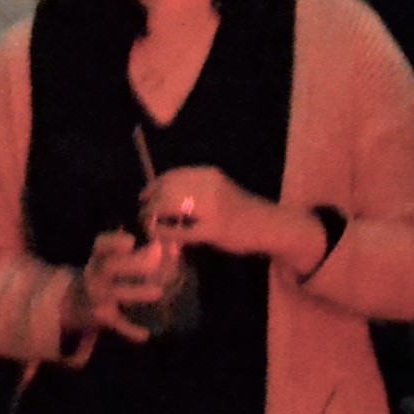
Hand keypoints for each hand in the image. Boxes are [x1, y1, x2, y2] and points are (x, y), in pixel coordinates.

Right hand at [70, 230, 164, 344]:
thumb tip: (174, 245)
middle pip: (111, 267)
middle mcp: (96, 275)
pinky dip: (130, 331)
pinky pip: (116, 324)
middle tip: (158, 261)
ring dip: (137, 292)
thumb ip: (144, 252)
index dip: (115, 242)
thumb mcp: (114, 260)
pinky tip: (145, 335)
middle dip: (135, 264)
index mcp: (100, 258)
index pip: (102, 245)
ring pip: (115, 293)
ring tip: (158, 292)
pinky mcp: (102, 317)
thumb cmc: (105, 275)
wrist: (76, 303)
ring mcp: (98, 296)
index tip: (132, 241)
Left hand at [142, 166, 321, 268]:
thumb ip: (195, 189)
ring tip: (149, 227)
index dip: (153, 186)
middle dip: (149, 204)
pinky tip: (161, 238)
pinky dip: (166, 234)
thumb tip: (162, 194)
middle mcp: (209, 187)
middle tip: (143, 216)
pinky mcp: (214, 230)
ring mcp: (212, 209)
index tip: (144, 197)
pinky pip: (180, 231)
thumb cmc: (242, 209)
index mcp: (209, 175)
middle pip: (166, 191)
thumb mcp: (218, 189)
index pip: (171, 176)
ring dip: (153, 218)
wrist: (270, 225)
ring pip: (169, 208)